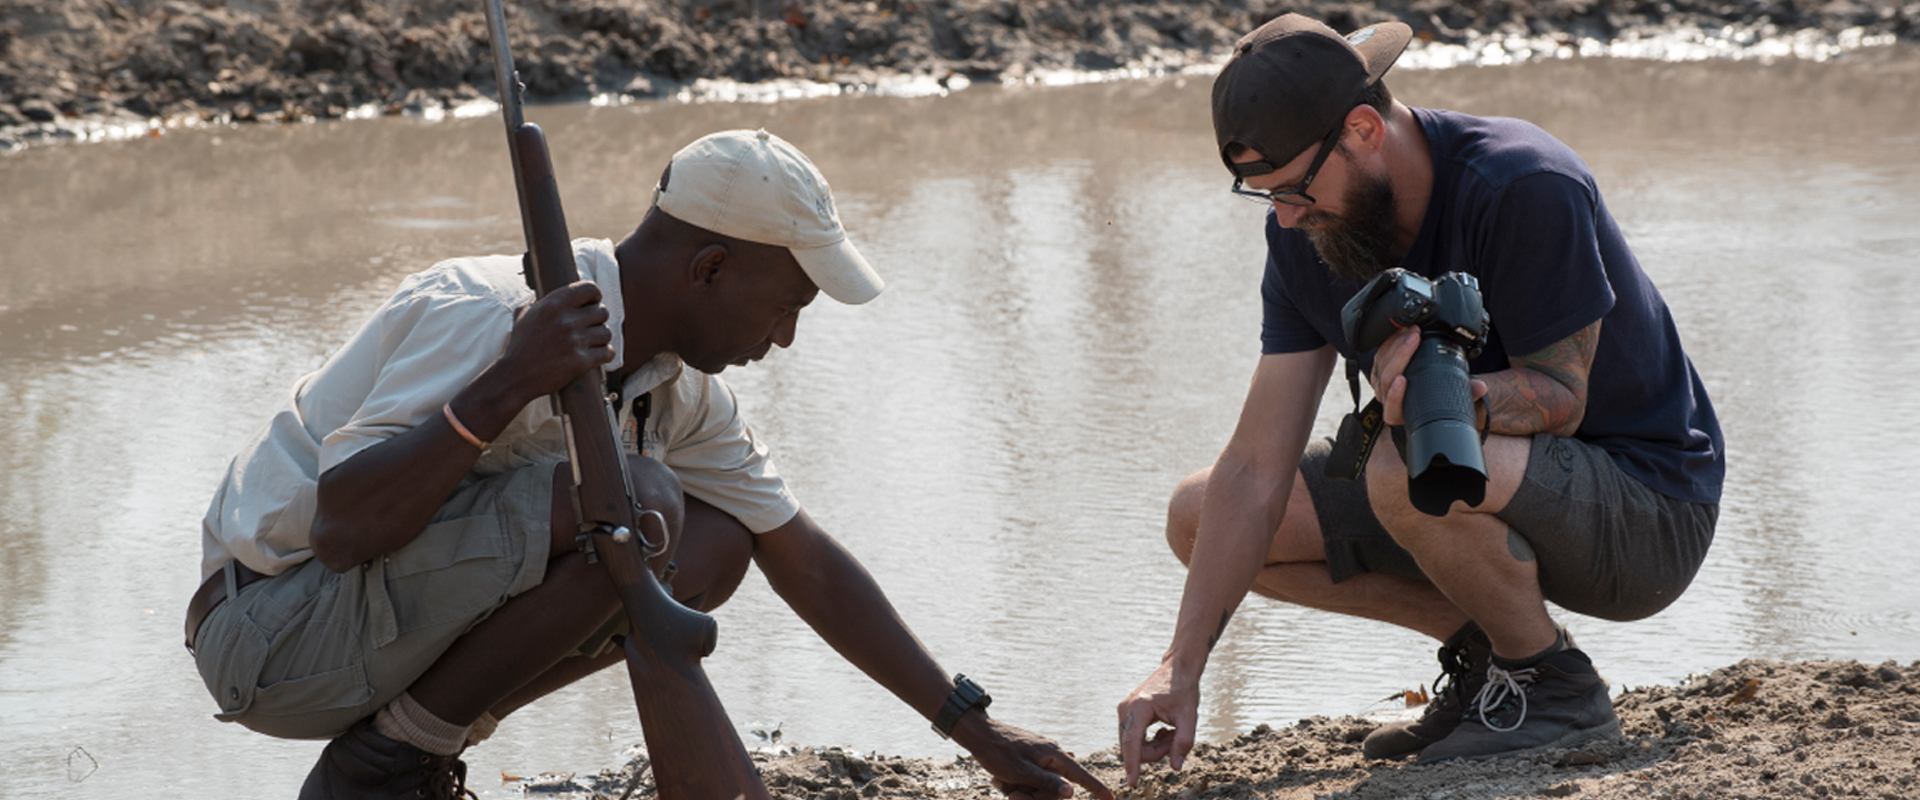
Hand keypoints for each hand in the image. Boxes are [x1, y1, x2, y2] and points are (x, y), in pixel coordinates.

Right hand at [499, 281, 614, 401]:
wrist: (515, 376)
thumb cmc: (519, 346)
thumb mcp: (523, 316)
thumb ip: (536, 301)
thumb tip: (543, 293)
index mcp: (553, 305)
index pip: (589, 288)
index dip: (595, 295)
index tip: (593, 302)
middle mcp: (566, 320)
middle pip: (602, 312)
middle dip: (598, 320)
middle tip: (590, 327)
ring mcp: (575, 340)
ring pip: (606, 332)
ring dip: (602, 338)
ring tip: (593, 342)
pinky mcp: (581, 360)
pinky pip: (607, 352)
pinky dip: (606, 354)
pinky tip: (599, 355)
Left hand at [953, 713, 1113, 799]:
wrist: (979, 734)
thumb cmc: (998, 753)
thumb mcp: (1022, 772)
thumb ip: (1048, 782)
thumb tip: (1072, 792)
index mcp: (1053, 755)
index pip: (1081, 775)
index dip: (1096, 788)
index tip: (1111, 798)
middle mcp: (1052, 753)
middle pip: (1056, 786)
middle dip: (1035, 796)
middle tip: (1013, 795)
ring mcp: (1041, 754)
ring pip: (1042, 783)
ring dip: (1024, 790)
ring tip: (1003, 784)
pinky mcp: (1031, 756)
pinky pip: (1031, 778)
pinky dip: (1018, 783)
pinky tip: (1002, 779)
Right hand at [1115, 660, 1197, 787]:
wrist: (1177, 668)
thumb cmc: (1183, 689)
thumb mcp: (1189, 716)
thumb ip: (1183, 742)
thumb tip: (1175, 766)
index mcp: (1139, 707)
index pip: (1132, 743)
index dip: (1132, 765)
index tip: (1131, 783)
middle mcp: (1126, 709)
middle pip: (1134, 747)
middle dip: (1155, 752)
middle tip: (1175, 739)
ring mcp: (1124, 711)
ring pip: (1134, 745)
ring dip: (1154, 747)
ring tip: (1172, 733)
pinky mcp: (1126, 713)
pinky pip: (1134, 739)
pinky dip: (1150, 742)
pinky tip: (1164, 731)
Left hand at [1371, 327, 1487, 426]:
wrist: (1431, 389)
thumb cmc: (1440, 397)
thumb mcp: (1455, 396)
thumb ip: (1467, 392)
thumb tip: (1481, 387)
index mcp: (1401, 413)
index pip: (1392, 408)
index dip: (1394, 395)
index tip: (1402, 380)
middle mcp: (1387, 399)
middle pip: (1386, 377)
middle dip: (1400, 355)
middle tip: (1414, 338)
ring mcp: (1381, 383)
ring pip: (1382, 363)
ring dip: (1397, 344)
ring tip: (1413, 330)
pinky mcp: (1379, 368)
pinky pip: (1380, 353)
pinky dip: (1392, 340)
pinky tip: (1403, 330)